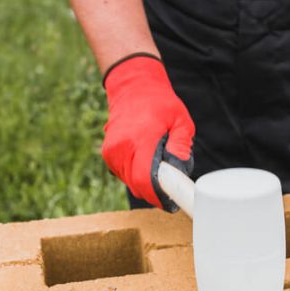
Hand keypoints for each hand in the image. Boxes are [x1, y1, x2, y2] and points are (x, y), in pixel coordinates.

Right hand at [102, 54, 194, 210]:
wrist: (133, 88)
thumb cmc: (161, 104)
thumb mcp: (182, 122)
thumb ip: (181, 148)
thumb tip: (179, 172)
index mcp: (141, 140)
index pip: (145, 181)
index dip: (158, 197)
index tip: (171, 202)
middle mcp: (122, 147)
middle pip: (138, 187)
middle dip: (155, 191)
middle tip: (169, 181)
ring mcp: (111, 152)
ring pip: (130, 183)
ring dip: (145, 182)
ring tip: (156, 162)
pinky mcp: (107, 154)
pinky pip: (124, 175)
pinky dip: (136, 174)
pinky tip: (144, 159)